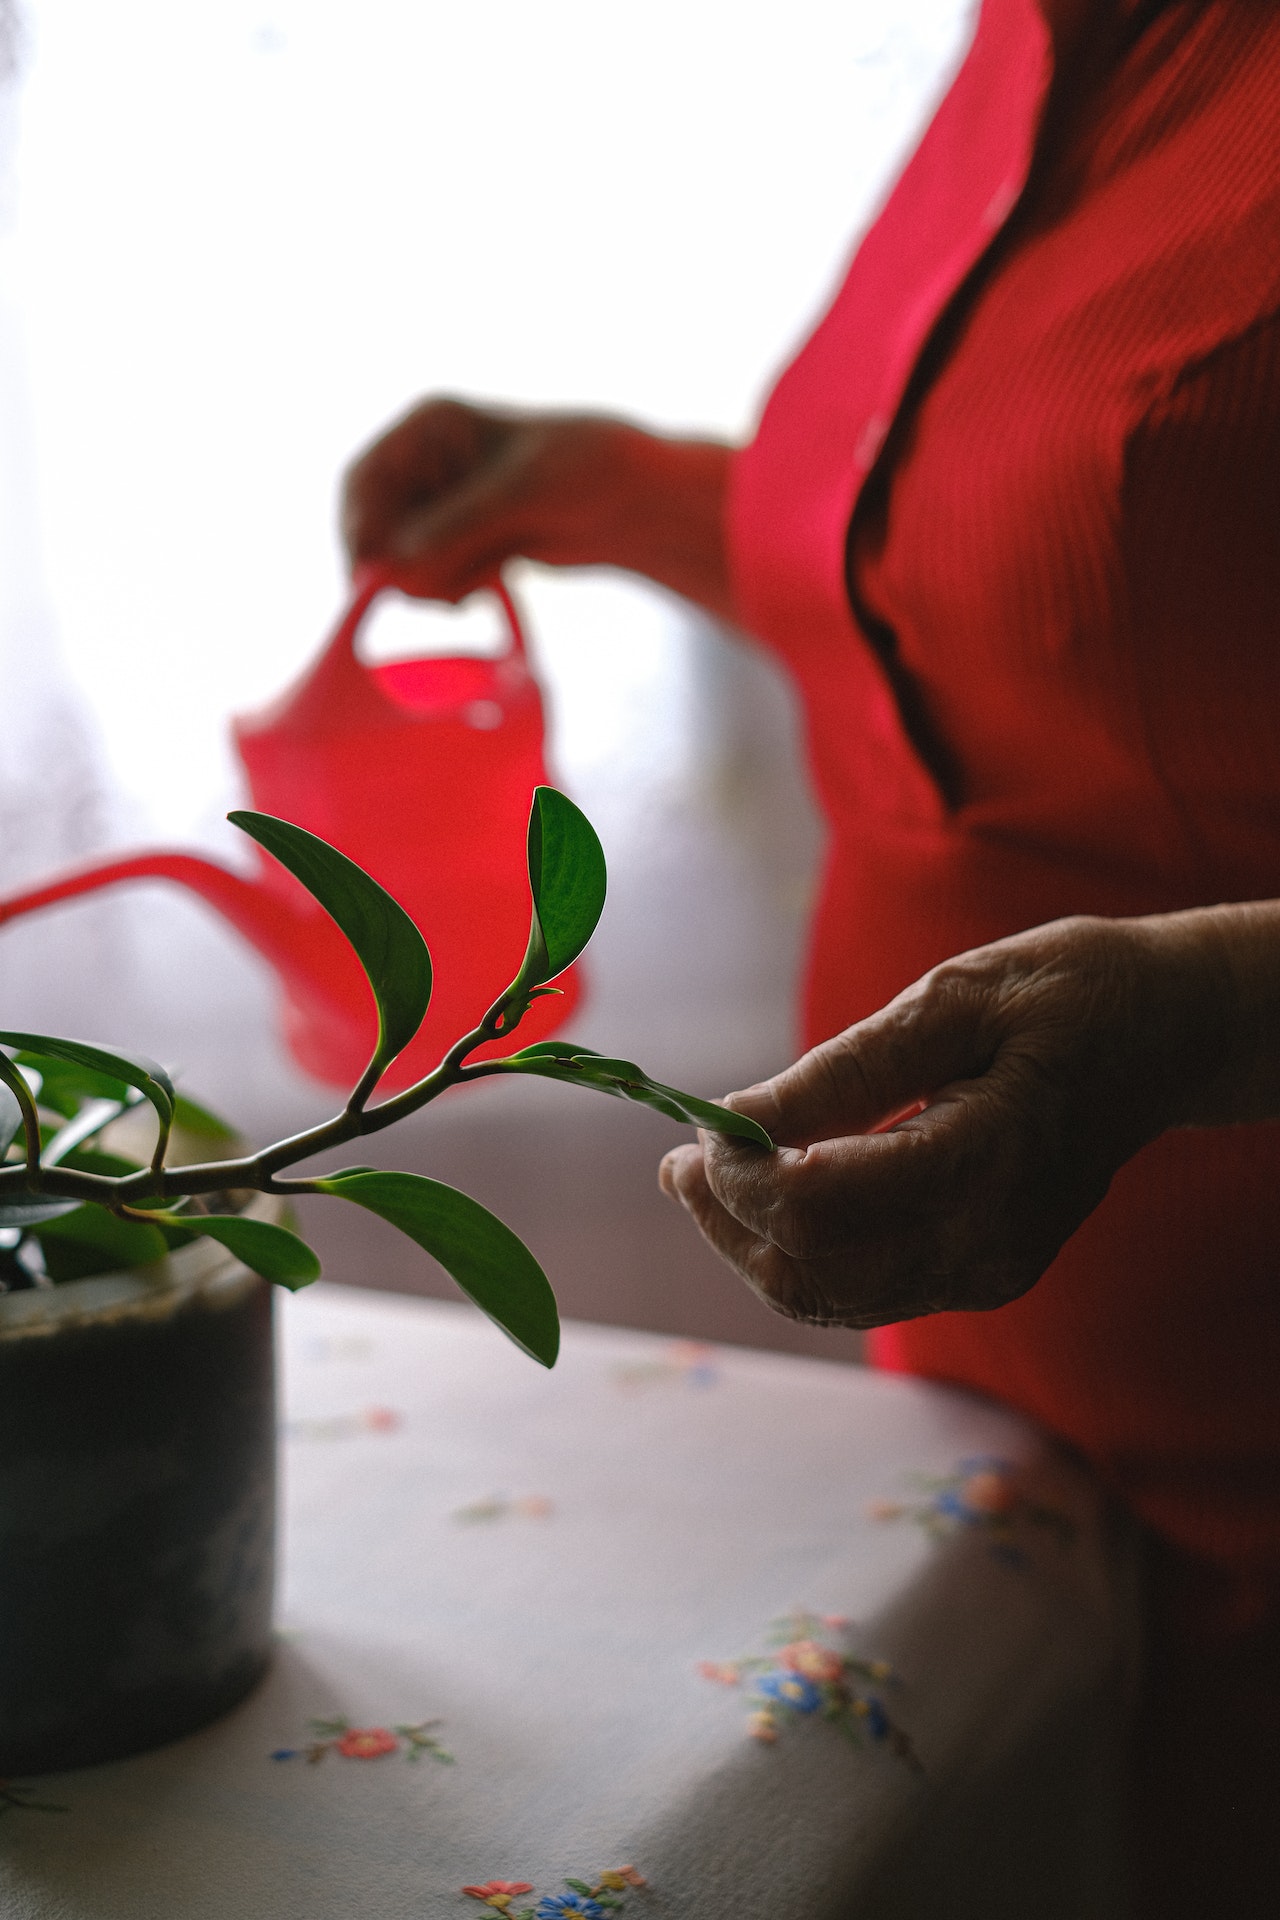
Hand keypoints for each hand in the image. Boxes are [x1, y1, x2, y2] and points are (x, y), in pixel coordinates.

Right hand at [341, 397, 734, 615]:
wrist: (638, 500)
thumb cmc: (589, 470)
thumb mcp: (522, 492)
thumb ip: (458, 526)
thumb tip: (397, 566)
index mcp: (431, 426)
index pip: (367, 480)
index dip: (360, 531)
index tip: (371, 580)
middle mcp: (428, 461)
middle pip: (375, 526)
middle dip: (400, 566)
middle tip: (438, 599)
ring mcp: (443, 503)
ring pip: (401, 558)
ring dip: (430, 582)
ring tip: (474, 590)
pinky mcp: (462, 538)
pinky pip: (431, 574)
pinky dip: (449, 588)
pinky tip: (483, 590)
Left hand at [659, 914, 1233, 1328]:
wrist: (1162, 1035)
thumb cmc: (1060, 996)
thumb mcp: (949, 1001)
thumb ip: (840, 1072)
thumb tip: (735, 1118)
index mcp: (980, 1164)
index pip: (813, 1208)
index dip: (736, 1174)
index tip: (700, 1125)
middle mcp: (983, 1242)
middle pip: (806, 1272)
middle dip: (725, 1221)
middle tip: (677, 1158)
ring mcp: (985, 1271)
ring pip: (826, 1296)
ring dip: (752, 1244)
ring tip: (703, 1175)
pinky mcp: (980, 1275)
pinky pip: (863, 1289)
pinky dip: (802, 1252)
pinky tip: (773, 1195)